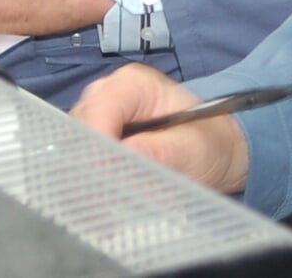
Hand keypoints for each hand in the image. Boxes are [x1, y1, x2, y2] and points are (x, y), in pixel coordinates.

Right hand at [72, 64, 251, 194]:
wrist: (216, 154)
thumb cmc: (209, 144)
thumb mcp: (192, 150)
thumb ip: (158, 153)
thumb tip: (123, 158)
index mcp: (134, 84)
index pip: (98, 110)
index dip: (97, 146)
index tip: (106, 182)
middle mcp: (109, 95)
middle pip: (79, 129)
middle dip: (91, 165)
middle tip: (107, 201)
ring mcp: (98, 117)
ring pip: (74, 148)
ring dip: (90, 177)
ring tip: (110, 205)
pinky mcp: (96, 140)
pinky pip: (81, 161)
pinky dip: (92, 182)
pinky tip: (106, 203)